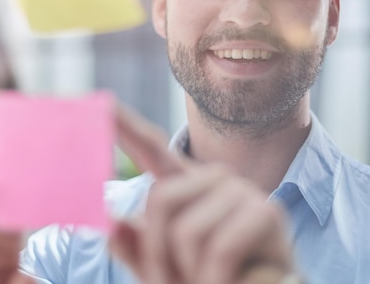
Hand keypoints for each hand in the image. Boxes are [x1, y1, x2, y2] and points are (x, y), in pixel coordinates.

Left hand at [109, 103, 301, 283]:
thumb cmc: (206, 280)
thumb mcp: (162, 269)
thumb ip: (137, 249)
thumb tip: (112, 225)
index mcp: (186, 186)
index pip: (152, 148)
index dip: (127, 127)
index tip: (103, 104)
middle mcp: (213, 178)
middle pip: (159, 199)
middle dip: (158, 254)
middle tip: (171, 283)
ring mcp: (241, 191)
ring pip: (186, 230)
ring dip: (188, 274)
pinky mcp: (266, 212)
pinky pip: (219, 248)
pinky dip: (215, 279)